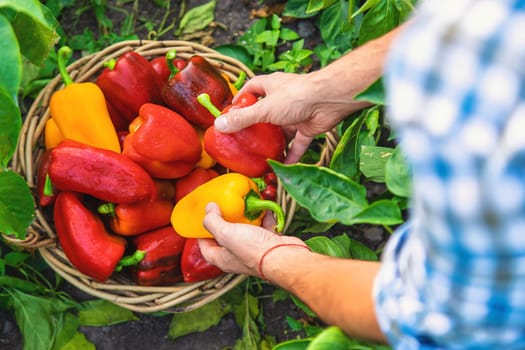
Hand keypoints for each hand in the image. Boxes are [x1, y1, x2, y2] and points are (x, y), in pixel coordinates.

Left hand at [199, 202, 305, 276]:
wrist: (284, 256)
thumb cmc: (254, 251)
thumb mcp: (226, 233)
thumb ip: (213, 221)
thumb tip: (208, 209)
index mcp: (222, 258)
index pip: (205, 247)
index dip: (201, 234)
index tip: (202, 219)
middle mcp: (237, 256)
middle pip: (226, 237)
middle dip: (224, 221)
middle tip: (223, 207)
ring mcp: (253, 249)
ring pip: (245, 231)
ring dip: (244, 217)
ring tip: (241, 204)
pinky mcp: (268, 243)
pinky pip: (263, 227)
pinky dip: (263, 217)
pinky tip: (261, 208)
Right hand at [214, 72, 362, 162]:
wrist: (329, 99)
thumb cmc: (296, 96)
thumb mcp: (264, 109)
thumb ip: (243, 119)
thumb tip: (219, 125)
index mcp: (270, 87)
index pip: (251, 89)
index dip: (241, 100)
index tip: (231, 113)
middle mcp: (282, 99)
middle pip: (264, 113)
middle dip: (255, 127)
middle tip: (243, 141)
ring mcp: (295, 114)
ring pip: (280, 131)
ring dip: (273, 144)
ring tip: (260, 158)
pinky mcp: (307, 127)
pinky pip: (296, 144)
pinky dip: (290, 155)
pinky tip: (282, 167)